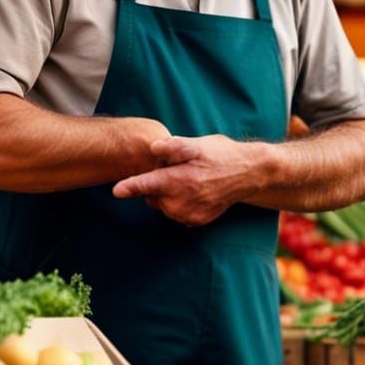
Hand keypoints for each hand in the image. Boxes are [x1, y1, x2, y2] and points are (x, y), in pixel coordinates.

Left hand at [112, 134, 255, 225]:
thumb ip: (172, 147)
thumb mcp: (197, 144)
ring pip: (164, 208)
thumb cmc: (221, 155)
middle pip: (152, 198)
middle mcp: (183, 201)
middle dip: (156, 186)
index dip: (129, 187)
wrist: (249, 172)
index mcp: (179, 180)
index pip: (146, 185)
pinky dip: (180, 205)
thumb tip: (152, 149)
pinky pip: (178, 215)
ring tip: (188, 180)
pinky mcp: (198, 220)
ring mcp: (190, 214)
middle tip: (176, 171)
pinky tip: (194, 193)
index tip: (116, 191)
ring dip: (168, 196)